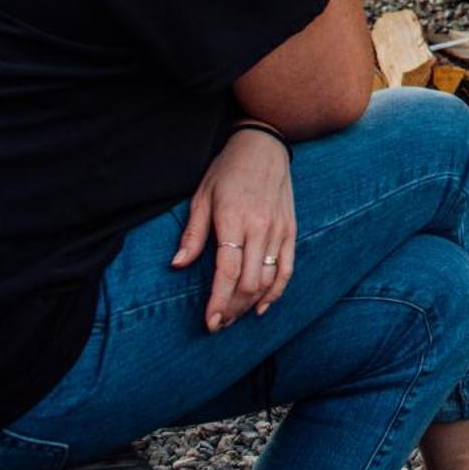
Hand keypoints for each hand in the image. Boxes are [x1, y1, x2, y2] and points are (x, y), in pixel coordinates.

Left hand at [171, 128, 295, 331]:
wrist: (264, 145)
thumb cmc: (227, 170)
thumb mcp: (202, 196)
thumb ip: (193, 233)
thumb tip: (178, 265)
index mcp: (234, 220)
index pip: (227, 271)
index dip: (218, 301)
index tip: (210, 321)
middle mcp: (261, 228)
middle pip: (249, 282)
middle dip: (233, 308)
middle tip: (218, 324)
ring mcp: (279, 230)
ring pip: (269, 279)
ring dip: (251, 304)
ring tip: (234, 317)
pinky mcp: (291, 229)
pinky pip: (288, 267)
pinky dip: (277, 290)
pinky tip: (262, 306)